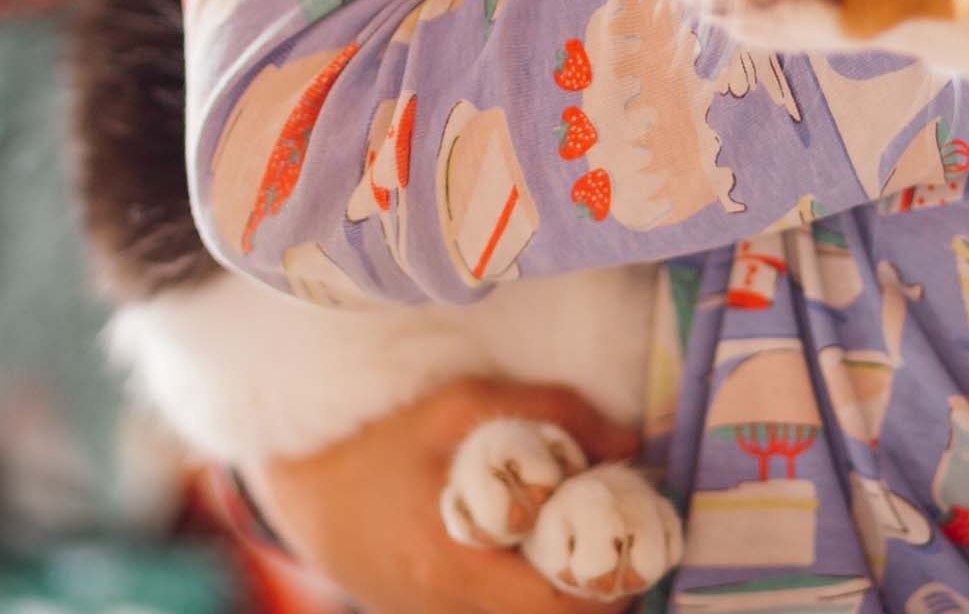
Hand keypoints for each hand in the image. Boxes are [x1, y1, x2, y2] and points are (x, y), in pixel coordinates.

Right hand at [240, 377, 642, 613]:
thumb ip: (553, 413)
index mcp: (456, 566)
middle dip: (597, 592)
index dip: (609, 583)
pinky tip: (540, 551)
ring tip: (588, 542)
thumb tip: (631, 440)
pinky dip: (527, 592)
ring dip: (564, 595)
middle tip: (626, 542)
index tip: (637, 542)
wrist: (302, 487)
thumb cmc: (385, 436)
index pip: (556, 607)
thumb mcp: (465, 403)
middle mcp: (446, 609)